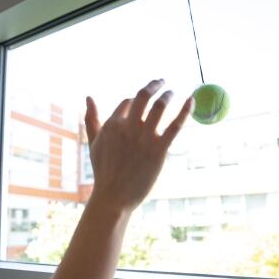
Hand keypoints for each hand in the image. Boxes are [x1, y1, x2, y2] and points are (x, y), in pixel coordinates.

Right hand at [84, 79, 193, 213]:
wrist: (114, 197)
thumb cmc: (104, 172)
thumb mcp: (94, 143)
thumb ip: (91, 120)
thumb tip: (88, 97)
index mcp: (112, 125)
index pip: (127, 102)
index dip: (136, 101)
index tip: (143, 105)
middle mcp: (127, 128)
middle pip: (143, 96)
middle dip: (154, 85)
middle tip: (162, 81)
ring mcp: (143, 138)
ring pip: (159, 107)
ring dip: (167, 95)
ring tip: (172, 92)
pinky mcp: (158, 150)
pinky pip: (175, 125)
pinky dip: (185, 111)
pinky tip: (191, 100)